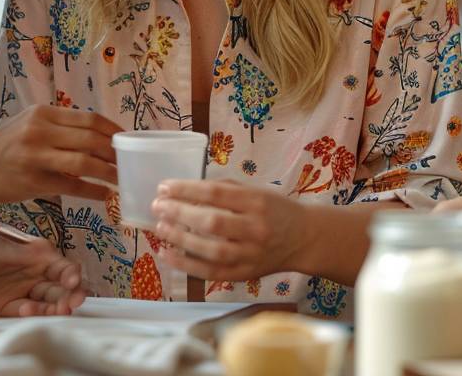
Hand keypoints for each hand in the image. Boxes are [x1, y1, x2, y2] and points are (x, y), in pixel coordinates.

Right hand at [0, 105, 120, 201]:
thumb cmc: (2, 146)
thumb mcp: (28, 123)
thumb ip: (58, 125)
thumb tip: (95, 133)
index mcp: (43, 114)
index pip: (90, 119)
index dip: (113, 130)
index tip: (126, 140)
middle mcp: (40, 131)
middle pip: (92, 139)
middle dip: (115, 152)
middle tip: (129, 161)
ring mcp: (36, 157)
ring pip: (85, 163)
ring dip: (109, 172)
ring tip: (121, 179)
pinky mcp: (33, 182)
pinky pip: (72, 187)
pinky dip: (93, 191)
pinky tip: (104, 195)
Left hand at [0, 231, 85, 316]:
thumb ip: (23, 252)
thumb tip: (48, 251)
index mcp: (36, 255)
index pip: (61, 265)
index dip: (70, 272)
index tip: (73, 280)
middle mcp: (34, 274)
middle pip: (60, 287)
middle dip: (71, 294)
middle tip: (74, 301)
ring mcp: (22, 291)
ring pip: (48, 302)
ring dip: (56, 306)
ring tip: (60, 310)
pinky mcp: (8, 308)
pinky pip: (26, 313)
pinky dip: (31, 313)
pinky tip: (27, 310)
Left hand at [149, 180, 306, 281]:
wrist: (303, 239)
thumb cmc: (274, 210)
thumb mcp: (256, 191)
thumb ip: (225, 189)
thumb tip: (185, 189)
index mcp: (257, 202)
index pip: (216, 194)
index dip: (186, 190)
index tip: (164, 187)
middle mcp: (255, 229)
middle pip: (212, 223)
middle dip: (180, 213)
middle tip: (157, 206)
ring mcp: (250, 254)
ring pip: (211, 250)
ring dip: (180, 239)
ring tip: (160, 228)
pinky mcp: (244, 274)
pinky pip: (211, 273)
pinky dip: (186, 265)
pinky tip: (167, 254)